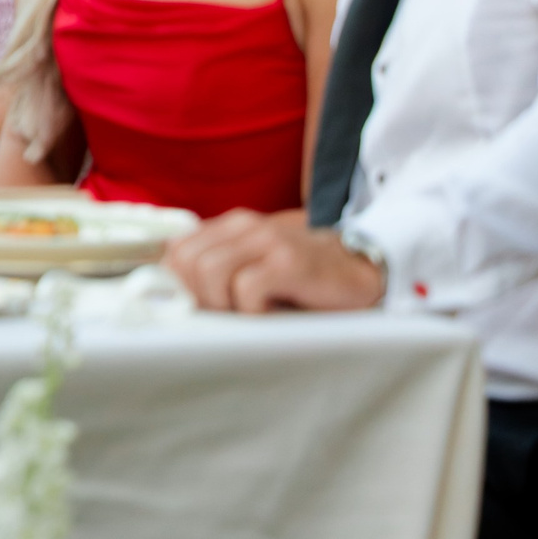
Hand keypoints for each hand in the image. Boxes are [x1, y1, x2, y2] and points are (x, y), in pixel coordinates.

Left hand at [162, 209, 385, 312]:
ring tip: (251, 312)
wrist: (364, 271)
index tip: (199, 305)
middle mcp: (246, 226)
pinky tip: (273, 312)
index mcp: (232, 225)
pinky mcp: (289, 262)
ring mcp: (268, 241)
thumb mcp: (255, 265)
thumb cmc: (306, 278)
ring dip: (223, 303)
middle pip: (185, 261)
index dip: (179, 282)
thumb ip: (218, 268)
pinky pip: (245, 288)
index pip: (175, 249)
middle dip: (197, 295)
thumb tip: (173, 294)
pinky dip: (252, 310)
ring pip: (208, 271)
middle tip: (227, 313)